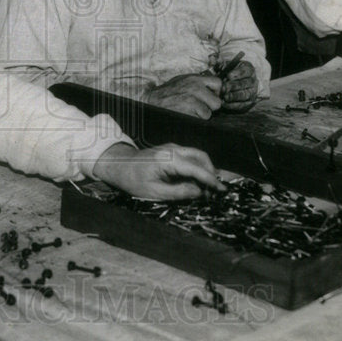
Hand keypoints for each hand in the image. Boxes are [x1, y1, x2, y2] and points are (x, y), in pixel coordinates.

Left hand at [92, 142, 223, 200]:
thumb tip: (200, 192)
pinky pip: (190, 156)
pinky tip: (197, 181)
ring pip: (197, 155)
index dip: (211, 179)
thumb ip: (179, 192)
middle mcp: (172, 149)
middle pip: (201, 156)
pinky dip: (197, 167)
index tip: (223, 190)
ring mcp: (172, 147)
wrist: (119, 166)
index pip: (196, 168)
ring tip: (206, 189)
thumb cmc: (133, 180)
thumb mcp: (155, 192)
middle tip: (214, 192)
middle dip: (211, 173)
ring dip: (205, 170)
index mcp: (168, 159)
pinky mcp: (171, 150)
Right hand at [145, 73, 221, 118]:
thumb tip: (214, 89)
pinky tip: (186, 115)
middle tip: (200, 106)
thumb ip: (198, 82)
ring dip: (201, 115)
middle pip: (217, 102)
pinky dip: (194, 120)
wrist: (152, 100)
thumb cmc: (168, 92)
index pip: (218, 83)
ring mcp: (192, 101)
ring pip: (208, 114)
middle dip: (210, 107)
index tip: (209, 96)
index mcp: (195, 78)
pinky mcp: (188, 112)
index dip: (216, 92)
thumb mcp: (183, 80)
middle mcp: (195, 88)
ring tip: (190, 111)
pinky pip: (199, 120)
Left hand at [219, 60, 257, 111]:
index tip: (228, 75)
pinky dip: (233, 105)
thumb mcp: (225, 65)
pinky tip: (224, 103)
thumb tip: (212, 60)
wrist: (235, 83)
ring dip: (234, 96)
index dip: (238, 73)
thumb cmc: (229, 72)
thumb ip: (218, 63)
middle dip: (234, 86)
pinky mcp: (248, 102)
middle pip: (245, 83)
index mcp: (248, 69)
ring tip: (225, 97)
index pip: (246, 71)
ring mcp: (251, 92)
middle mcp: (252, 81)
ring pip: (244, 95)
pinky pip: (242, 105)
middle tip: (224, 87)